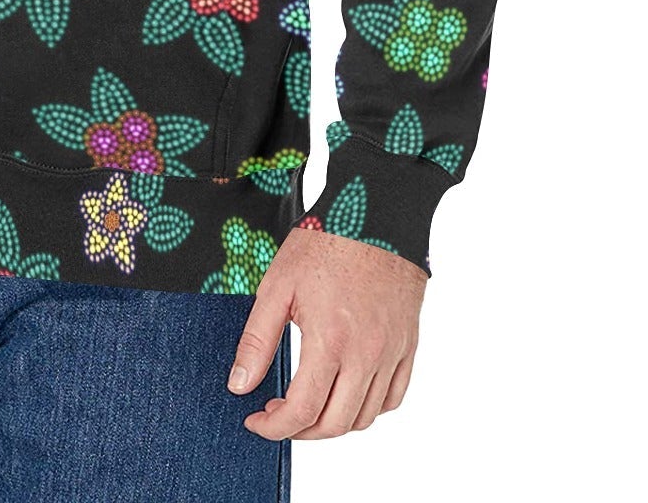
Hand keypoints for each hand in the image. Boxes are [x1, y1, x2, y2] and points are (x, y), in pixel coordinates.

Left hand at [227, 225, 424, 439]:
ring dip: (333, 423)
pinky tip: (345, 392)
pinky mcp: (408, 346)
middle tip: (277, 413)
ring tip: (307, 403)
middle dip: (300, 431)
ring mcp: (391, 354)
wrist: (374, 215)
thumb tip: (240, 384)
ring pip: (366, 417)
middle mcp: (367, 356)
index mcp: (331, 342)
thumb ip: (257, 340)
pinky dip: (369, 407)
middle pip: (335, 424)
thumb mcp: (276, 287)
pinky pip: (393, 397)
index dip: (274, 427)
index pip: (302, 412)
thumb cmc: (324, 244)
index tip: (255, 420)